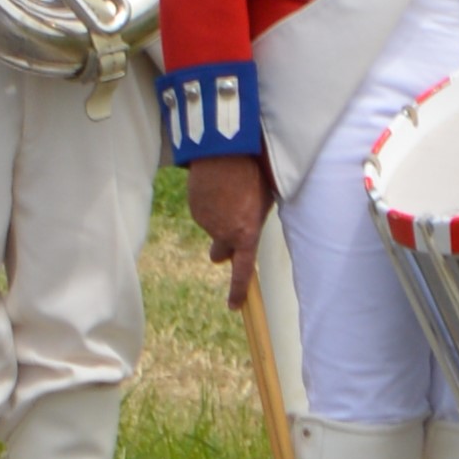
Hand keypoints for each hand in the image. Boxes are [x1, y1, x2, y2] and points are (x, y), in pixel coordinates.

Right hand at [188, 152, 271, 311]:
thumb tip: (249, 231)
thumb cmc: (253, 174)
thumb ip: (256, 220)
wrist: (224, 152)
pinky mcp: (194, 208)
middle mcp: (224, 233)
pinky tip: (216, 188)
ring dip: (219, 218)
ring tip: (229, 192)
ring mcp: (206, 221)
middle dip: (221, 251)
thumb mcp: (265, 199)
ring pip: (213, 227)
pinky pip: (203, 213)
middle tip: (220, 252)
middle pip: (221, 251)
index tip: (234, 306)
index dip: (238, 291)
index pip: (242, 271)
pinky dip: (209, 206)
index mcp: (246, 235)